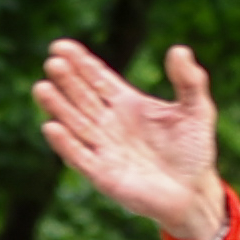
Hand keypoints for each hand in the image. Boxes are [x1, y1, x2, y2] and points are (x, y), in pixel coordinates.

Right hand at [35, 39, 229, 239]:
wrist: (195, 192)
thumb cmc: (194, 150)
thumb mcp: (197, 110)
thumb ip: (189, 80)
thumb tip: (179, 50)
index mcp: (127, 103)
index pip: (98, 78)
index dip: (80, 62)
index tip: (61, 46)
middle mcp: (110, 123)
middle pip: (82, 97)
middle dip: (67, 80)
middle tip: (52, 62)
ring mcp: (104, 148)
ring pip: (75, 123)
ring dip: (58, 107)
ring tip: (42, 88)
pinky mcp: (103, 175)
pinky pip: (79, 157)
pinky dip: (65, 143)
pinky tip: (52, 126)